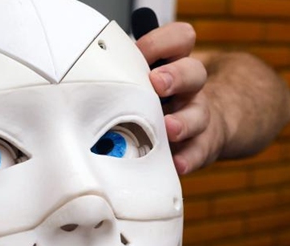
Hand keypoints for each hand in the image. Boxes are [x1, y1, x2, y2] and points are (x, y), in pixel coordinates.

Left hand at [136, 22, 223, 174]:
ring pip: (198, 113)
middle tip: (156, 83)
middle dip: (175, 76)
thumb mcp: (141, 84)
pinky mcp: (200, 145)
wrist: (197, 131)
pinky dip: (188, 157)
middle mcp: (189, 88)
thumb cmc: (155, 104)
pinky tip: (177, 163)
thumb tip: (88, 76)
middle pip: (194, 72)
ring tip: (168, 128)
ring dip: (183, 121)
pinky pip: (199, 150)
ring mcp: (197, 116)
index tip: (140, 53)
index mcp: (174, 65)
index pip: (179, 39)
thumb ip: (125, 77)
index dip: (161, 42)